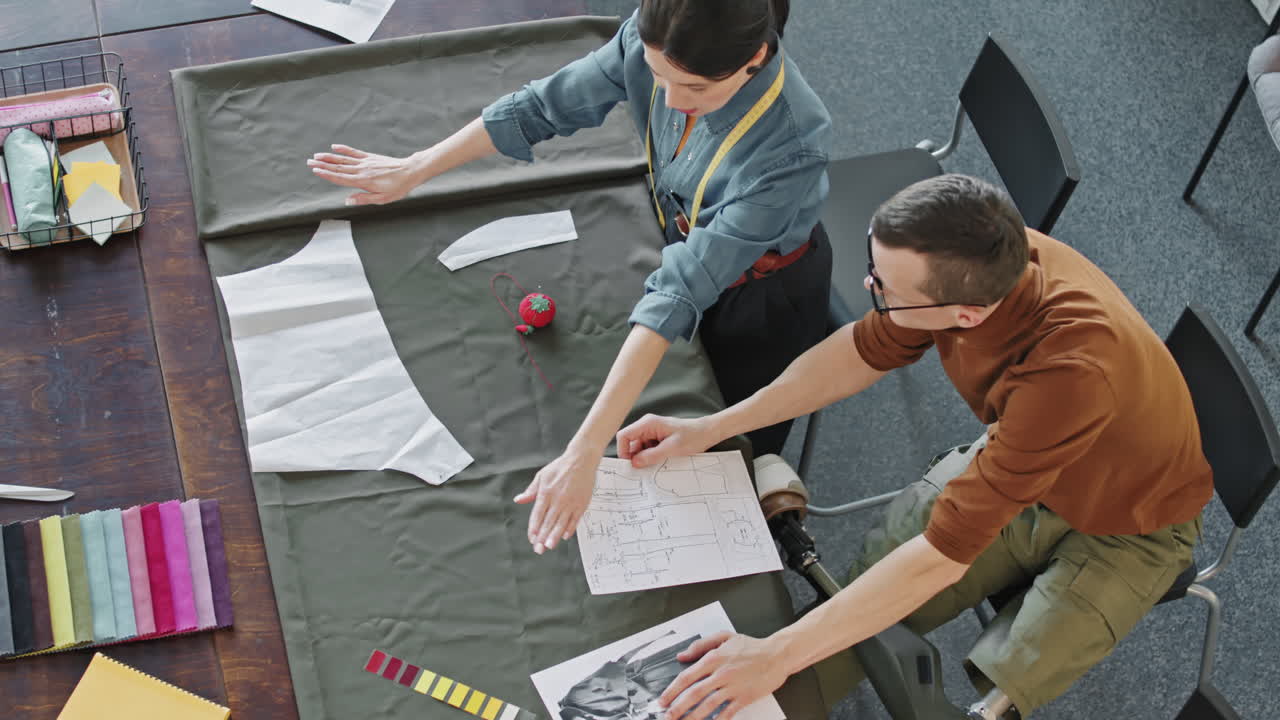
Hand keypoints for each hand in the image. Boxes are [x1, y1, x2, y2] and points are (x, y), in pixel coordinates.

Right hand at [307, 144, 423, 204]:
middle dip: (323, 165)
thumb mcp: (382, 199)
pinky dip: (344, 149)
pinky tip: (335, 147)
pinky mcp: (370, 157)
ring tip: (316, 155)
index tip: (315, 170)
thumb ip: (363, 199)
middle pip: (338, 167)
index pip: (341, 178)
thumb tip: (347, 201)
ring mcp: (365, 162)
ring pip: (344, 159)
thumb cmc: (398, 188)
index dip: (327, 174)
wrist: (410, 171)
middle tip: (309, 162)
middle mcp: (362, 170)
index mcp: (363, 182)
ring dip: (329, 157)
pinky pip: (354, 153)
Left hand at [514, 449, 598, 553]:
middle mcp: (558, 499)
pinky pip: (575, 519)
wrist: (581, 459)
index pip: (538, 515)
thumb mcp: (541, 476)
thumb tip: (518, 500)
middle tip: (539, 550)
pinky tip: (564, 536)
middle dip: (543, 537)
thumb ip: (530, 491)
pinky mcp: (581, 503)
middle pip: (548, 522)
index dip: (534, 528)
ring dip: (554, 536)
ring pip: (561, 523)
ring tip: (549, 546)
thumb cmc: (560, 467)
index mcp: (546, 493)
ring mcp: (570, 502)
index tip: (532, 539)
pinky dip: (569, 528)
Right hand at [616, 414, 715, 467]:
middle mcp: (647, 426)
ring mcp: (651, 432)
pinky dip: (650, 457)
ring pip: (638, 449)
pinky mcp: (656, 439)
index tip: (629, 464)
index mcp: (648, 423)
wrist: (707, 433)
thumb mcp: (672, 448)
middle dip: (635, 457)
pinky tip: (660, 461)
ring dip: (644, 458)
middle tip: (644, 468)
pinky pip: (647, 450)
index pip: (624, 436)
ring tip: (657, 464)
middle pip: (630, 444)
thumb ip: (651, 456)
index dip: (623, 451)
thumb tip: (634, 463)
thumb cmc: (693, 436)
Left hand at [659, 632, 788, 719]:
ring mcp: (732, 687)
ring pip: (707, 705)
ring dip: (692, 717)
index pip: (686, 677)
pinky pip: (727, 712)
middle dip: (677, 708)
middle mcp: (721, 673)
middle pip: (693, 694)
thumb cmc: (751, 647)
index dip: (672, 690)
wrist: (776, 655)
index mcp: (713, 658)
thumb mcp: (724, 637)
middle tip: (667, 716)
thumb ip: (700, 645)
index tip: (662, 700)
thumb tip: (682, 656)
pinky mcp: (744, 697)